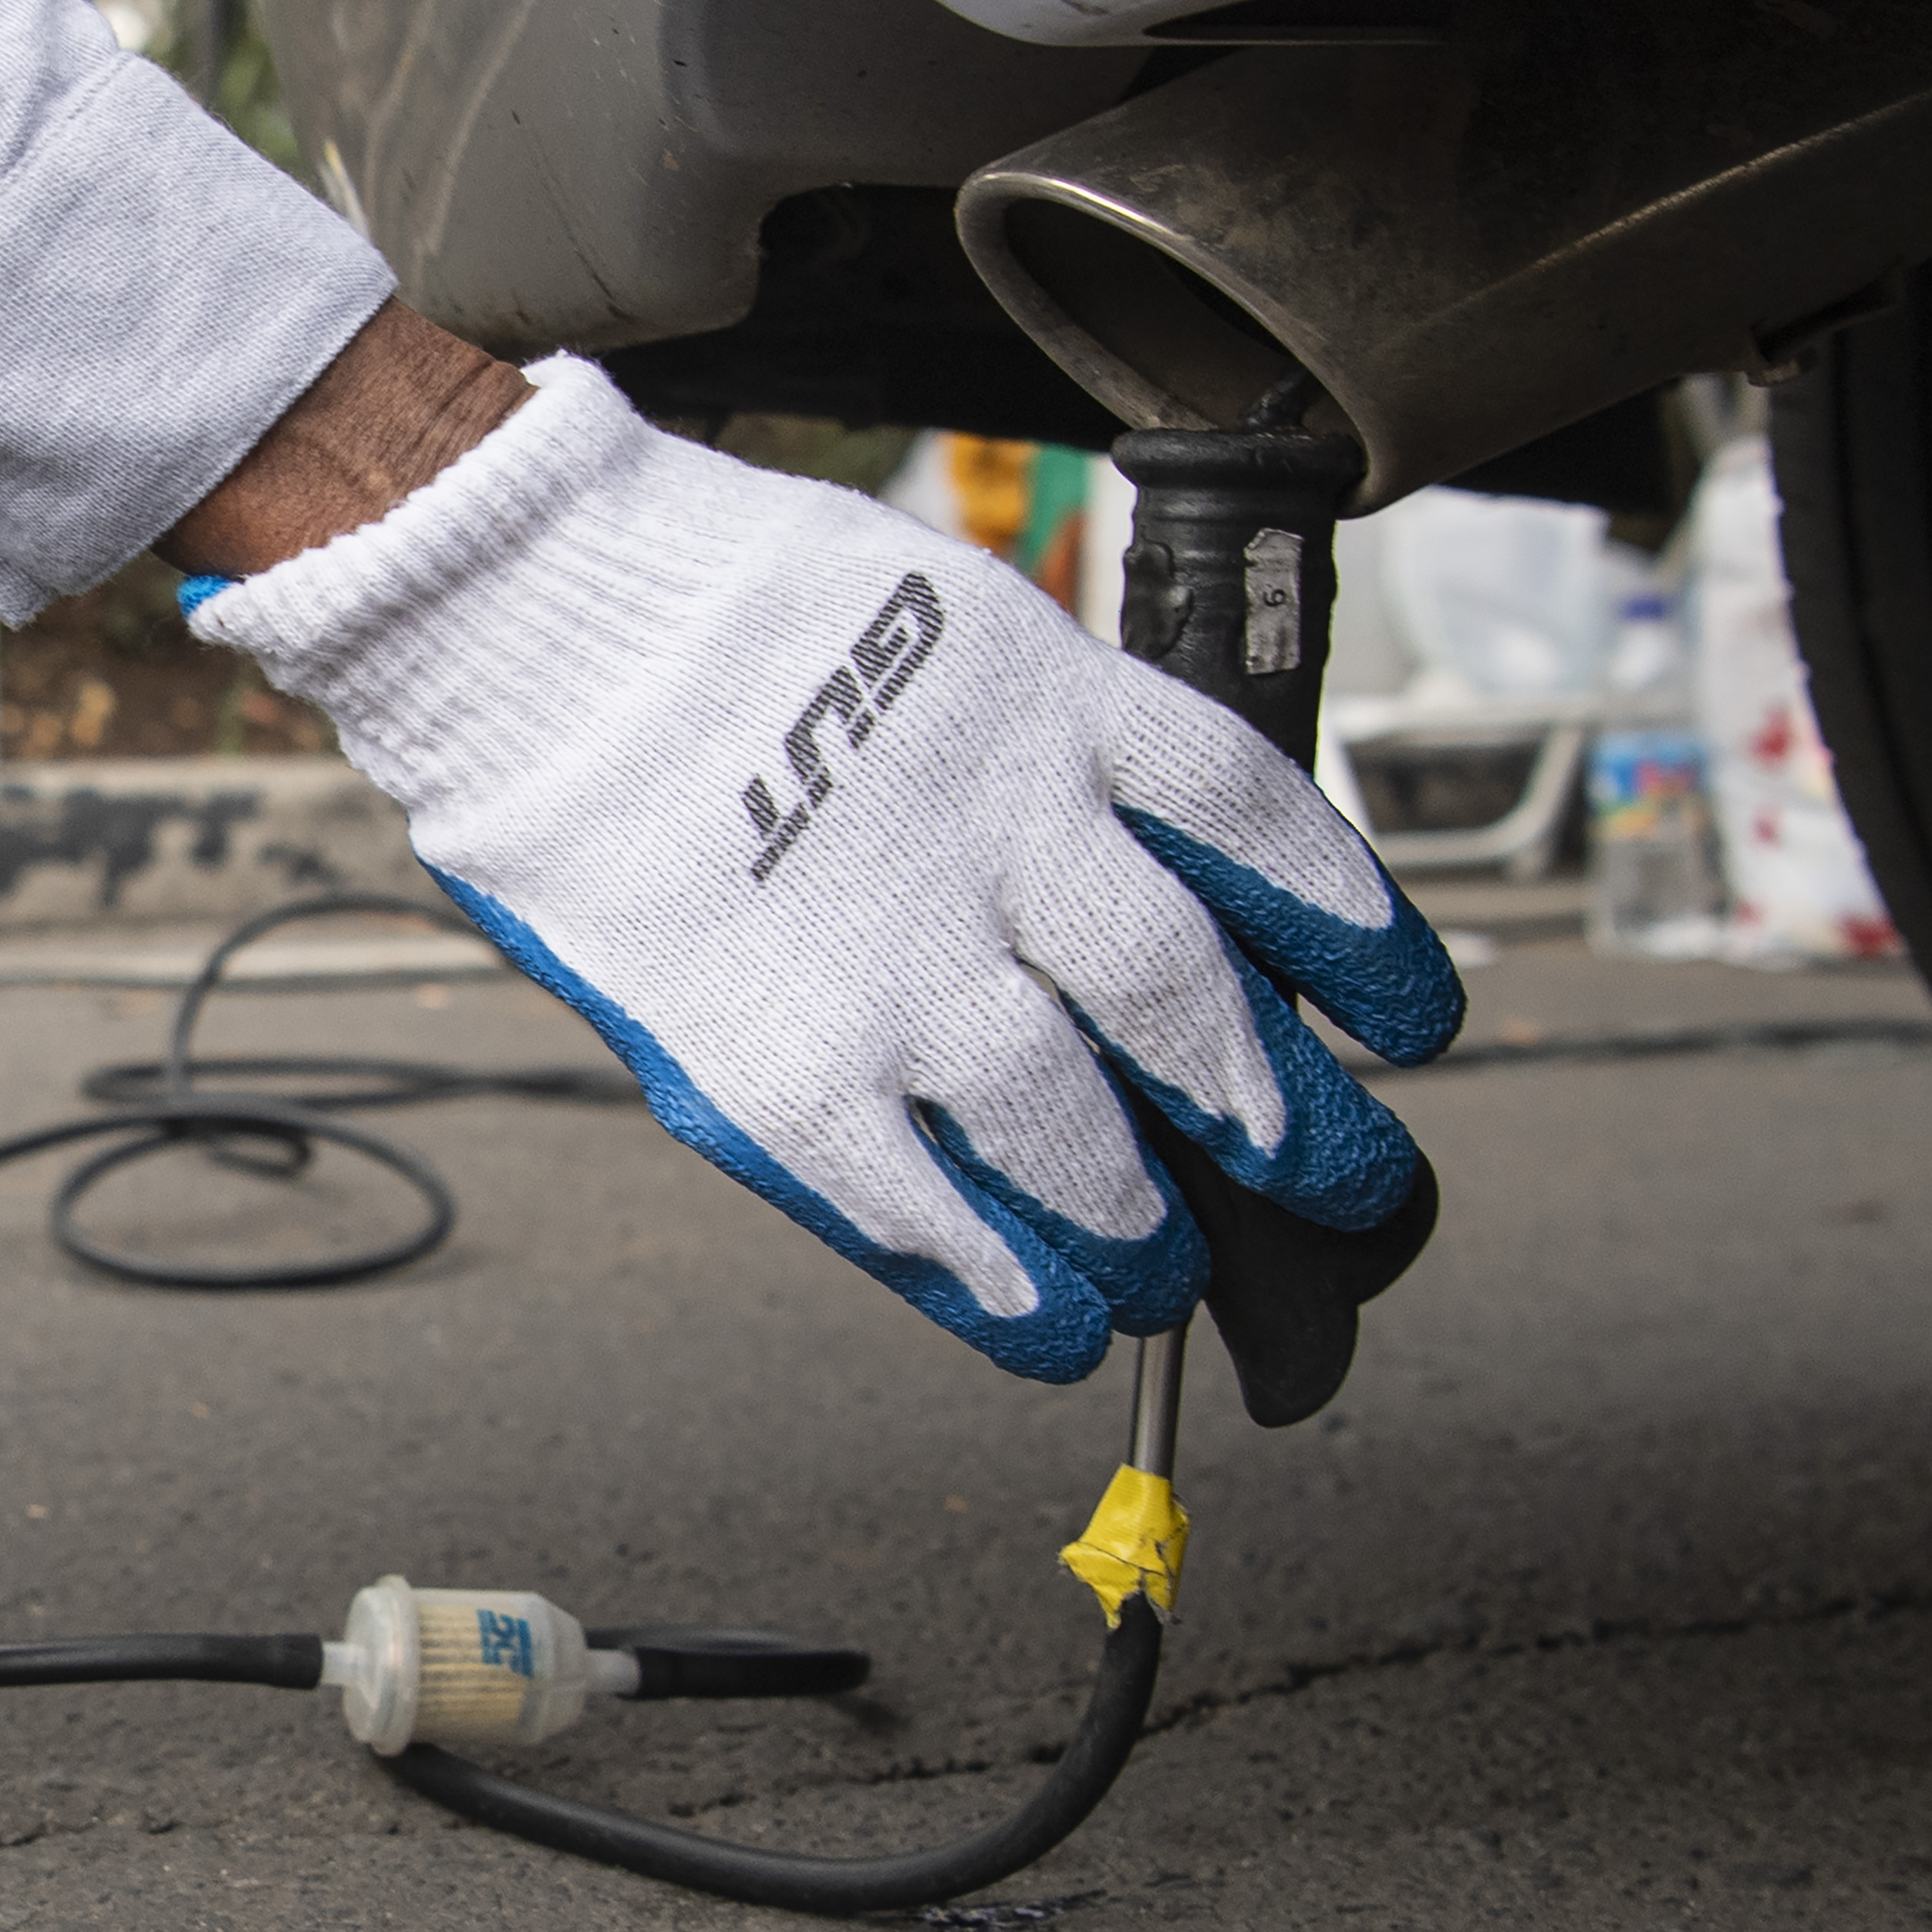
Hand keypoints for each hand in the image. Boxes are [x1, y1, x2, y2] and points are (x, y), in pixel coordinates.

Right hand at [182, 355, 1462, 1381]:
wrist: (522, 609)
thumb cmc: (720, 608)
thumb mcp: (946, 619)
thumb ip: (1051, 744)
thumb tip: (1148, 870)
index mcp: (1052, 703)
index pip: (1263, 834)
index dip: (1358, 935)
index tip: (1410, 1010)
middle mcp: (1002, 836)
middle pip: (1196, 1007)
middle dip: (1284, 1120)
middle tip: (1340, 1187)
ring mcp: (893, 962)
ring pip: (1080, 1136)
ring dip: (1143, 1226)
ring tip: (1164, 1269)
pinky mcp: (784, 1066)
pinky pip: (928, 1214)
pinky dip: (1003, 1284)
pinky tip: (1051, 1323)